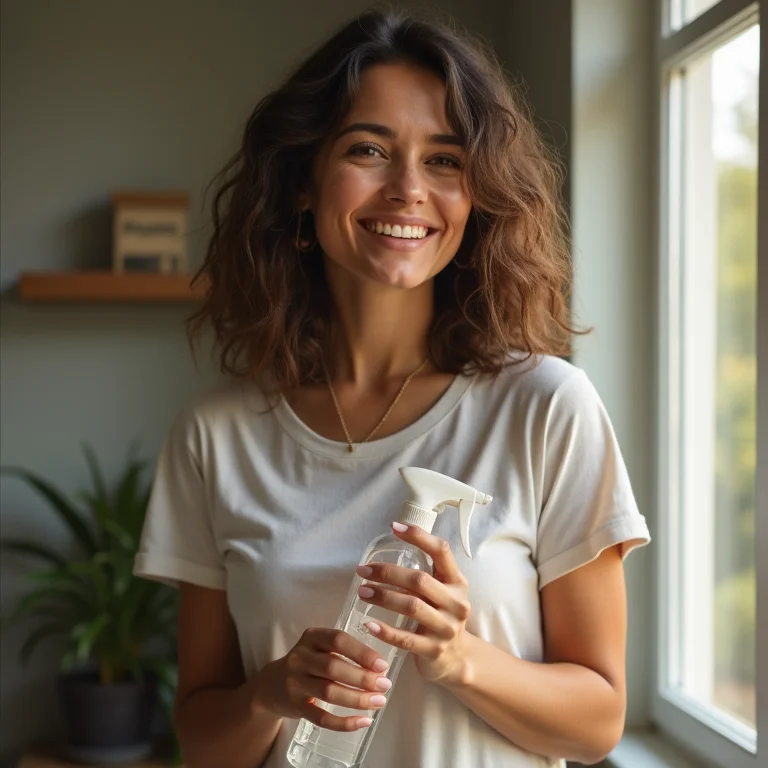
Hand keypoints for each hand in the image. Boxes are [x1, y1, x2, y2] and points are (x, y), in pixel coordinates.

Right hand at [254, 627, 392, 730]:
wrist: (271, 685)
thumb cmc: (307, 663)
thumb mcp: (319, 647)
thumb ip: (343, 651)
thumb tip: (379, 668)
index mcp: (311, 637)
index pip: (338, 640)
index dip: (362, 652)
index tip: (382, 665)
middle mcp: (300, 657)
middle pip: (334, 667)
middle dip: (363, 678)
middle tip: (385, 685)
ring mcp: (295, 682)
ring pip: (329, 692)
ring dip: (358, 699)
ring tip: (379, 701)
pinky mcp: (295, 706)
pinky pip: (321, 718)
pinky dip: (343, 722)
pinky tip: (363, 721)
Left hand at [355, 522, 472, 685]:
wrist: (458, 658)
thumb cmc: (441, 616)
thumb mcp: (443, 592)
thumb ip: (426, 573)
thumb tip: (391, 544)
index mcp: (457, 582)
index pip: (441, 551)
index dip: (419, 536)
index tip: (394, 527)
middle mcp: (456, 603)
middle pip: (420, 580)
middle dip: (388, 573)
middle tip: (363, 570)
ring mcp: (446, 628)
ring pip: (412, 606)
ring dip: (383, 597)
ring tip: (362, 591)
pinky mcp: (434, 650)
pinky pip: (405, 639)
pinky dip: (385, 631)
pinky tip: (368, 624)